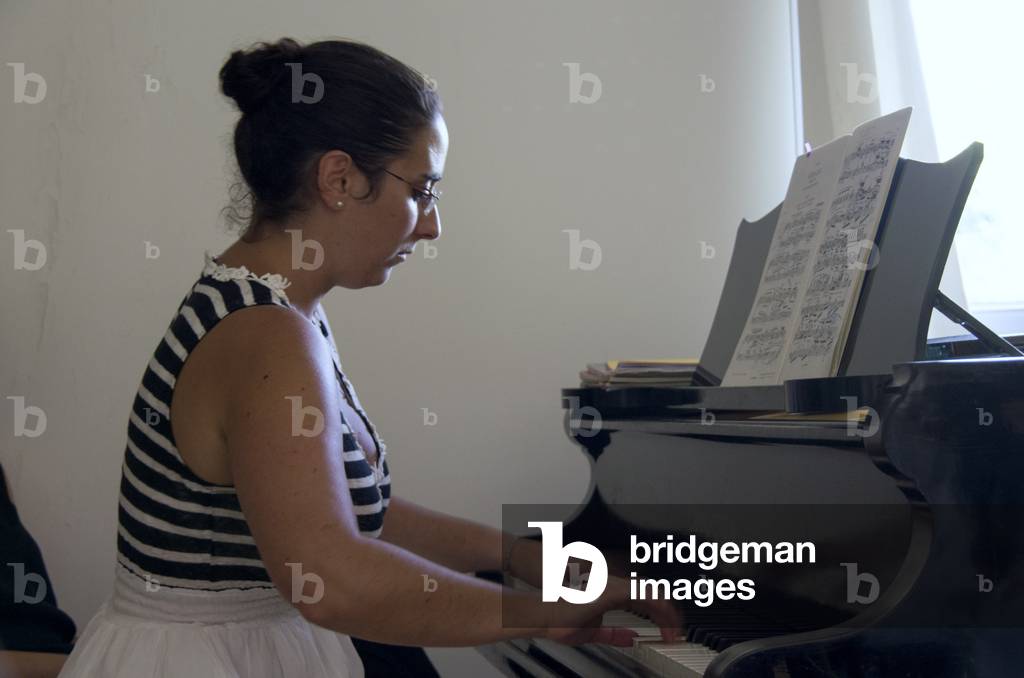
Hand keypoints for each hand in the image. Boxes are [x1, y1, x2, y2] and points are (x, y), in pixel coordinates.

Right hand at [542, 576, 682, 647]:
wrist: (546, 617)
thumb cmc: (562, 621)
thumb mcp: (596, 632)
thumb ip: (615, 634)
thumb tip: (632, 638)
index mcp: (611, 594)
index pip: (643, 601)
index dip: (659, 614)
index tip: (669, 630)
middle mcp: (615, 587)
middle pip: (652, 595)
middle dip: (669, 613)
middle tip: (678, 631)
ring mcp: (614, 586)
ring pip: (651, 593)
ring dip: (668, 611)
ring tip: (676, 628)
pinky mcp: (611, 590)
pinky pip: (643, 595)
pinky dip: (658, 607)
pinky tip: (666, 618)